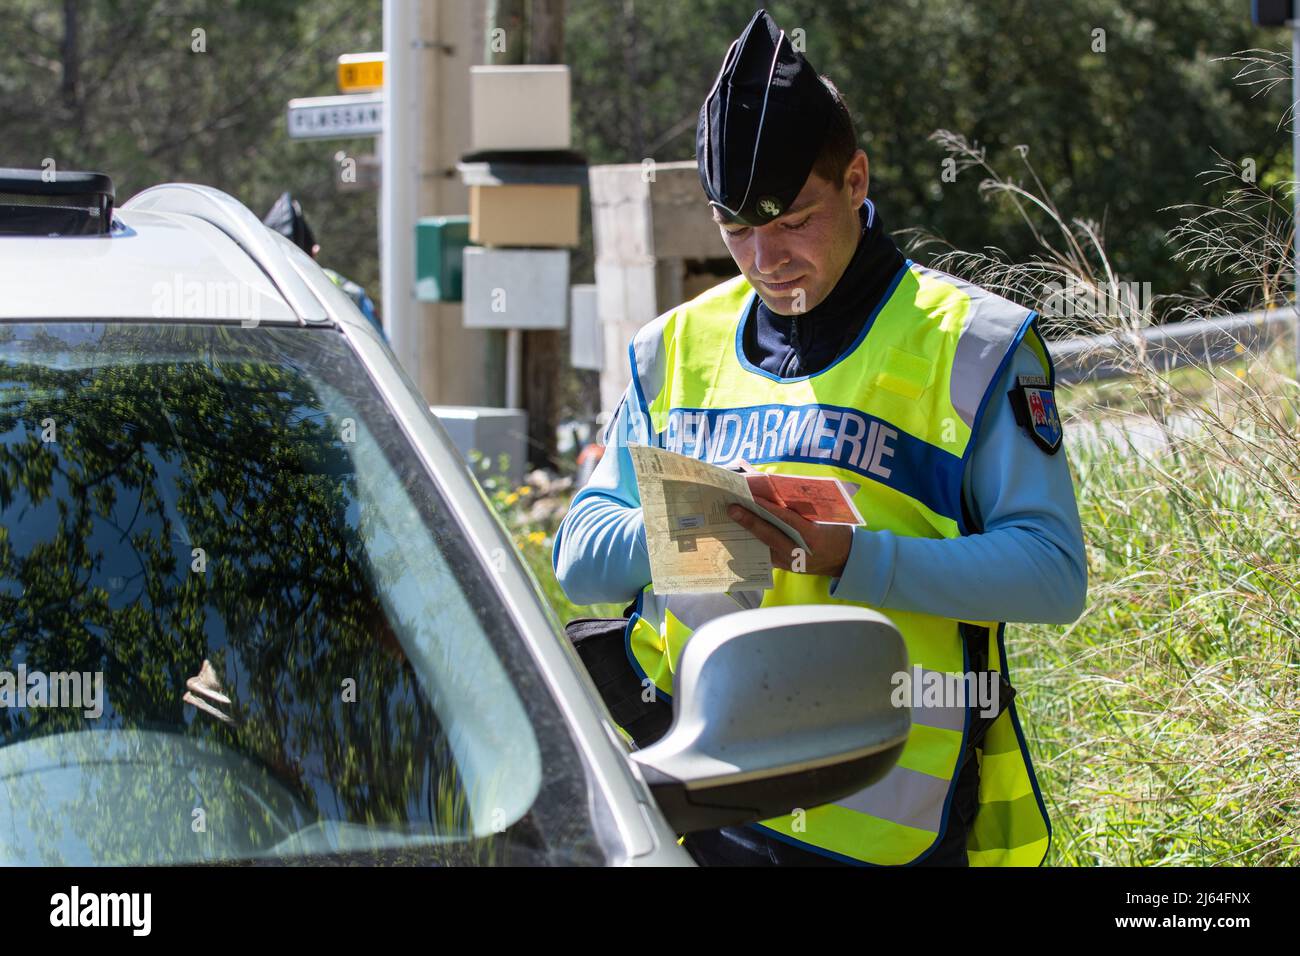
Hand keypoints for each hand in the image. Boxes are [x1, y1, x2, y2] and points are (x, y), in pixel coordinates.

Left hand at [727, 496, 852, 576]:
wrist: (845, 560)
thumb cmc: (835, 533)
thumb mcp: (824, 518)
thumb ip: (802, 510)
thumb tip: (775, 494)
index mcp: (812, 537)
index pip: (787, 520)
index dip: (768, 508)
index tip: (752, 498)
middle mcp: (799, 553)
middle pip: (769, 535)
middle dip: (749, 521)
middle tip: (732, 509)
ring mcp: (791, 563)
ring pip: (764, 546)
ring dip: (747, 531)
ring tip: (733, 518)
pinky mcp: (785, 567)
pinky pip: (766, 554)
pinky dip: (755, 542)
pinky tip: (742, 532)